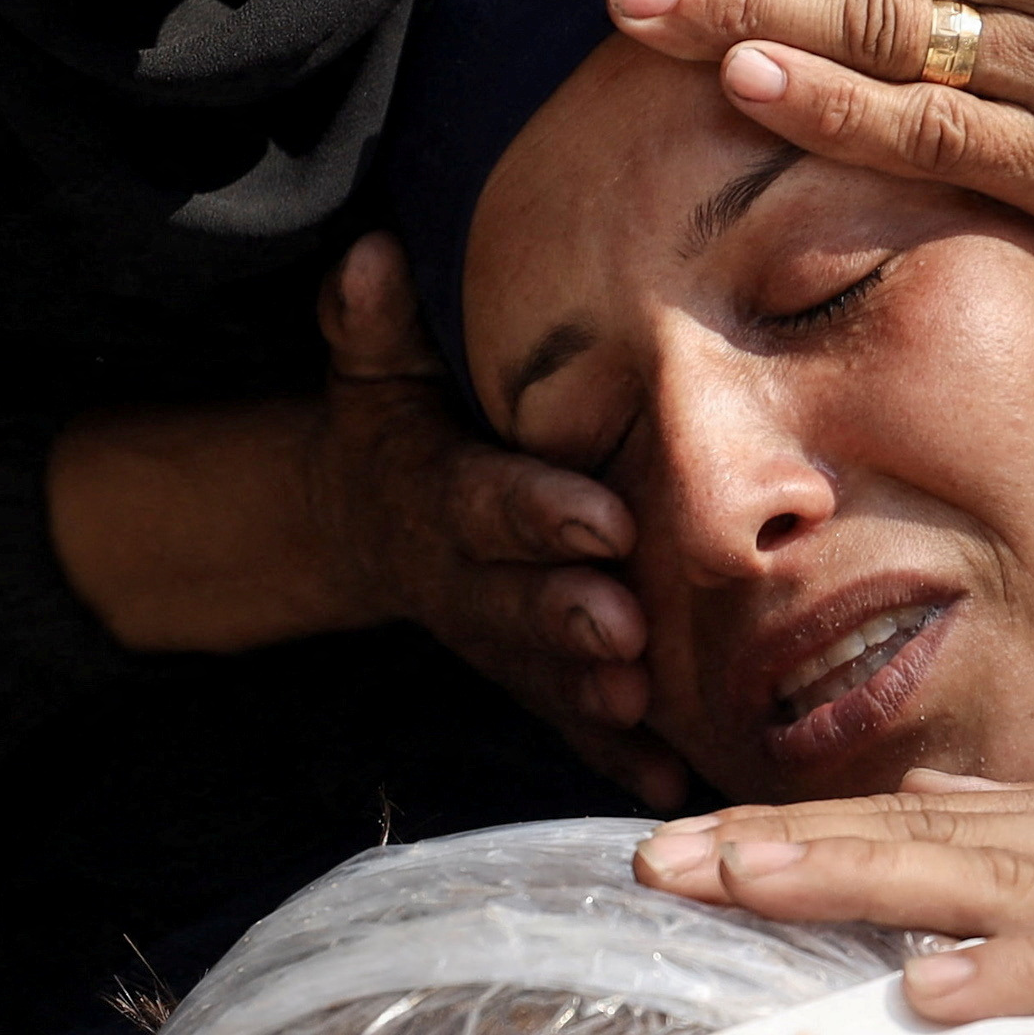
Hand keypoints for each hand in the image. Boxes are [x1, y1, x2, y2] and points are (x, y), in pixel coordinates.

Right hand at [40, 240, 681, 796]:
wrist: (366, 521)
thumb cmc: (398, 426)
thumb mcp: (373, 369)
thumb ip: (374, 321)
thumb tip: (371, 254)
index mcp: (440, 494)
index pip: (490, 503)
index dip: (539, 516)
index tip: (601, 520)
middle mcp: (468, 578)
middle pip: (519, 603)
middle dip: (569, 619)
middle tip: (629, 630)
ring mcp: (499, 637)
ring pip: (546, 673)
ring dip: (592, 698)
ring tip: (645, 710)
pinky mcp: (528, 679)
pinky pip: (569, 725)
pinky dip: (612, 758)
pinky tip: (667, 780)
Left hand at [636, 770, 1033, 1034]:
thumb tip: (944, 855)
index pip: (938, 821)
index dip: (811, 826)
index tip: (686, 841)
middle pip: (935, 831)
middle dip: (792, 839)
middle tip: (659, 852)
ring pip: (994, 874)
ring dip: (859, 878)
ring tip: (741, 886)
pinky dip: (1019, 972)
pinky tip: (932, 988)